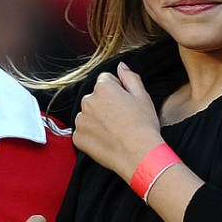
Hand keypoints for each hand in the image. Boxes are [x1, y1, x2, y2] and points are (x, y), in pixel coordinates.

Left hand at [73, 63, 162, 179]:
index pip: (105, 80)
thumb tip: (121, 66)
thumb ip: (130, 77)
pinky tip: (107, 141)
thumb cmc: (144, 126)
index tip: (126, 103)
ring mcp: (81, 120)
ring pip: (88, 115)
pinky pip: (83, 132)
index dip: (118, 90)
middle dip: (105, 104)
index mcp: (103, 88)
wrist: (139, 155)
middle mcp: (87, 101)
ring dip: (97, 119)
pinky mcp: (78, 137)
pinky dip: (92, 135)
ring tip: (115, 131)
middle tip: (122, 119)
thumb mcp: (143, 96)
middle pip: (95, 97)